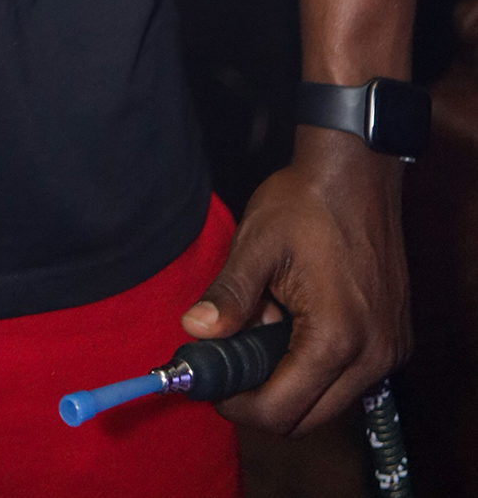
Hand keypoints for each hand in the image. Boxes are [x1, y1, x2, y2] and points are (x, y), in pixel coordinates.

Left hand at [181, 127, 409, 434]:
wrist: (357, 170)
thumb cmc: (306, 201)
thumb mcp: (256, 245)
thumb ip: (228, 297)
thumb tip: (194, 333)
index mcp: (335, 337)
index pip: (281, 410)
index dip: (238, 406)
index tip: (211, 385)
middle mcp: (372, 356)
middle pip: (308, 419)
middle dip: (262, 400)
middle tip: (230, 365)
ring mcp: (390, 350)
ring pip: (330, 402)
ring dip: (291, 382)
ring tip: (264, 331)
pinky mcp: (395, 340)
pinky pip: (351, 379)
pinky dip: (318, 368)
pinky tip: (295, 325)